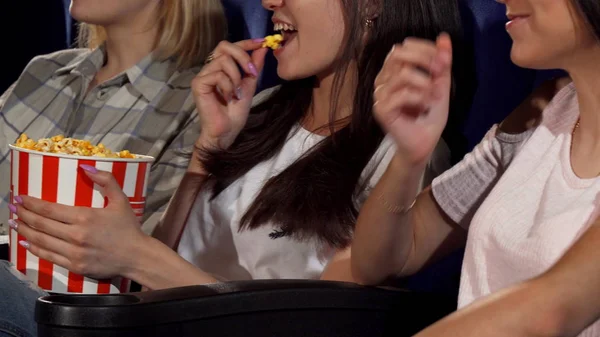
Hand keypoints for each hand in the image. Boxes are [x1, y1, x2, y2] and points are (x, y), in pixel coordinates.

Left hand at [9, 166, 146, 278]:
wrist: (137, 256)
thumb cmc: (129, 228)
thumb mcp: (121, 200)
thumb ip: (105, 180)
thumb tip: (85, 166)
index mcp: (85, 217)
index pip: (49, 209)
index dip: (31, 203)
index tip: (20, 198)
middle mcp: (75, 235)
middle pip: (41, 224)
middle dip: (22, 214)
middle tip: (12, 207)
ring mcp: (73, 252)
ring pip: (41, 240)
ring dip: (24, 231)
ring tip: (13, 223)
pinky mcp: (74, 266)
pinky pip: (49, 256)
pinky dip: (35, 248)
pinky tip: (26, 242)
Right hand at [193, 39, 267, 149]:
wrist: (227, 132)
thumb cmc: (235, 112)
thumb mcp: (250, 86)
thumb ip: (254, 67)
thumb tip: (262, 48)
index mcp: (221, 68)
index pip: (230, 46)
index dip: (246, 42)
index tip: (262, 42)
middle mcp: (210, 68)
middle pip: (224, 46)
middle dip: (242, 56)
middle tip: (251, 73)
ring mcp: (203, 75)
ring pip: (223, 61)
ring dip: (236, 77)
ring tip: (237, 93)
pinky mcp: (198, 84)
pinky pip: (217, 74)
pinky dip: (228, 86)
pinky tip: (228, 98)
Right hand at [373, 33, 452, 166]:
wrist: (424, 143)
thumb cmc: (429, 115)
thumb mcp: (440, 84)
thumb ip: (441, 63)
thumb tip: (444, 37)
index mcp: (393, 71)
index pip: (403, 47)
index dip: (425, 49)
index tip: (443, 62)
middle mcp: (383, 80)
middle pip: (398, 54)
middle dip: (424, 60)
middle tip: (440, 73)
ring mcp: (380, 95)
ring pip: (402, 74)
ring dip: (425, 83)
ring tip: (434, 95)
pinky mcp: (381, 110)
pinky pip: (401, 94)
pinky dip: (419, 97)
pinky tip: (425, 105)